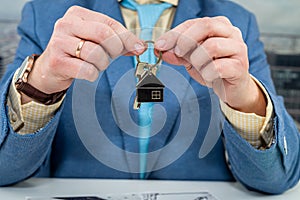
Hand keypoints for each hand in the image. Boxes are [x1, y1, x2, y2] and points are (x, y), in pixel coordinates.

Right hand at [23, 6, 145, 102]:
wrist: (49, 69)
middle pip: (104, 34)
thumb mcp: (96, 42)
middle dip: (114, 50)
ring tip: (96, 65)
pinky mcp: (57, 61)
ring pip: (95, 53)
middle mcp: (66, 24)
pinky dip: (92, 74)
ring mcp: (59, 42)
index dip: (127, 37)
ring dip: (102, 64)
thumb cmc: (76, 54)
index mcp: (78, 14)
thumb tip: (140, 46)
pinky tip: (87, 72)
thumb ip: (118, 42)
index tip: (138, 48)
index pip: (110, 23)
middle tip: (111, 57)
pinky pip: (87, 70)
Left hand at [154, 17, 265, 115]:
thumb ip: (178, 53)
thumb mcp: (192, 59)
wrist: (232, 89)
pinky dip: (207, 73)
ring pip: (212, 46)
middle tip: (178, 53)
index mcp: (219, 26)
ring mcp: (238, 49)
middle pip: (206, 26)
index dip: (174, 33)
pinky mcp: (239, 67)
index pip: (194, 23)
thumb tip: (162, 50)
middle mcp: (231, 33)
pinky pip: (218, 67)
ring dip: (197, 60)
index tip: (161, 45)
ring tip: (199, 68)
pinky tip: (209, 76)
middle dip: (185, 40)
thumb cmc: (214, 69)